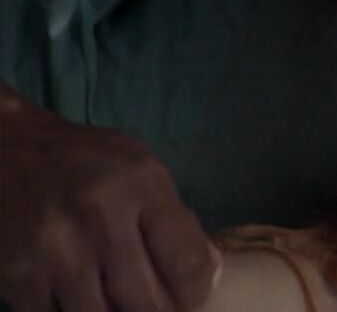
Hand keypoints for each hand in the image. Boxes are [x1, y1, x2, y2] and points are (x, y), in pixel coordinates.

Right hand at [0, 100, 219, 311]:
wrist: (9, 150)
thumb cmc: (86, 160)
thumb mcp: (142, 169)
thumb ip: (176, 219)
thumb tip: (208, 273)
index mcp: (139, 186)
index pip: (187, 262)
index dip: (196, 292)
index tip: (190, 297)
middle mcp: (98, 217)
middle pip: (147, 303)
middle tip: (158, 306)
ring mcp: (54, 250)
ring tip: (122, 303)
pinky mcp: (17, 274)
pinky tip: (82, 300)